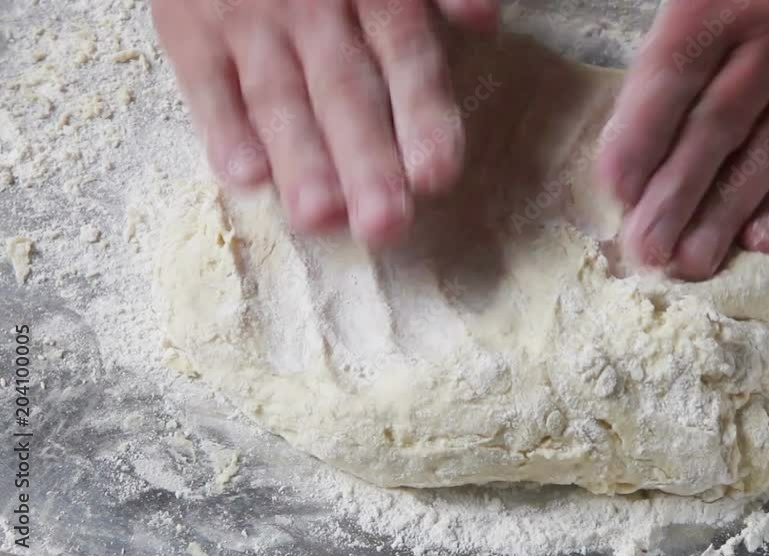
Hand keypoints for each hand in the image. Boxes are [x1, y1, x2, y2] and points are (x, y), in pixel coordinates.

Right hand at [153, 0, 495, 246]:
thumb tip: (483, 20)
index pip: (407, 60)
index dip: (423, 118)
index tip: (437, 176)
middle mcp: (315, 7)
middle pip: (346, 92)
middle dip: (366, 160)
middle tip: (385, 224)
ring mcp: (249, 17)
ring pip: (279, 96)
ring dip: (300, 158)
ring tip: (319, 217)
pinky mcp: (189, 23)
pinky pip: (205, 80)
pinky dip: (222, 127)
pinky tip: (244, 177)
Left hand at [598, 0, 768, 279]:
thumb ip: (679, 25)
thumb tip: (635, 100)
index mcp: (718, 0)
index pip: (670, 77)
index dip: (640, 138)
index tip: (616, 192)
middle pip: (713, 129)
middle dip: (676, 198)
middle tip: (647, 252)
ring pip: (765, 151)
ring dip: (726, 214)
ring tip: (692, 265)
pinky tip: (762, 240)